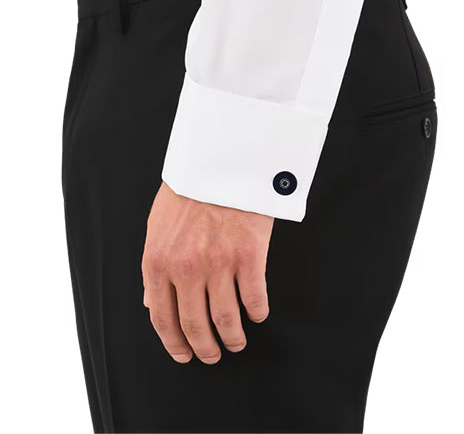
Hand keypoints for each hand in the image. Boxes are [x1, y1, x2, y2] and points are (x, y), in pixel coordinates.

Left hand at [142, 183, 273, 364]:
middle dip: (204, 348)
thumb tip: (151, 303)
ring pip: (226, 319)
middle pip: (195, 325)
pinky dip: (257, 313)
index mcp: (158, 262)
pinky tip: (257, 315)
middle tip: (212, 356)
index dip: (173, 343)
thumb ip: (153, 269)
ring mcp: (219, 263)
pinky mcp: (249, 255)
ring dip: (232, 339)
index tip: (184, 355)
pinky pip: (254, 299)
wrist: (219, 162)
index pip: (162, 317)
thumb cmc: (187, 193)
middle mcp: (187, 269)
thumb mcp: (156, 228)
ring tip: (236, 344)